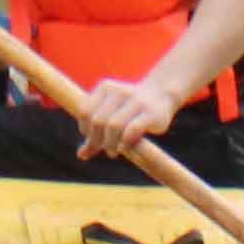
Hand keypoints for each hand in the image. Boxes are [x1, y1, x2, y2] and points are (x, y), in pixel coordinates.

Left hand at [73, 66, 188, 164]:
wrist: (162, 95)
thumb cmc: (130, 109)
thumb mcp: (110, 115)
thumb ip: (95, 133)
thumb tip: (81, 155)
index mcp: (105, 88)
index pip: (85, 111)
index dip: (85, 129)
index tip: (93, 139)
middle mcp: (119, 92)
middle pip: (98, 120)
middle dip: (97, 140)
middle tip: (103, 149)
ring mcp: (136, 101)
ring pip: (114, 125)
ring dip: (110, 143)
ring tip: (112, 152)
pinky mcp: (150, 113)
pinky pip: (132, 130)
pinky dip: (124, 142)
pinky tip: (124, 147)